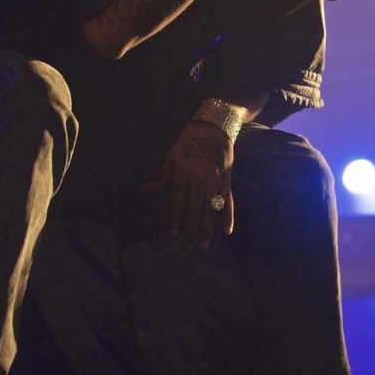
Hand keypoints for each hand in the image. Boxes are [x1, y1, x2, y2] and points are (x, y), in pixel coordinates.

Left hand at [142, 121, 233, 247]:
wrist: (214, 128)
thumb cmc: (188, 141)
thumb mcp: (172, 155)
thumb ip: (162, 176)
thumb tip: (145, 189)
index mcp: (184, 173)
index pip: (178, 200)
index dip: (176, 217)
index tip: (174, 234)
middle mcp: (200, 179)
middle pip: (195, 209)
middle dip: (192, 229)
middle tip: (189, 246)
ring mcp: (215, 181)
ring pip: (210, 209)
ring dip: (207, 228)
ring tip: (203, 244)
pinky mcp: (226, 181)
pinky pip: (228, 202)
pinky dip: (229, 217)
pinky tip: (227, 231)